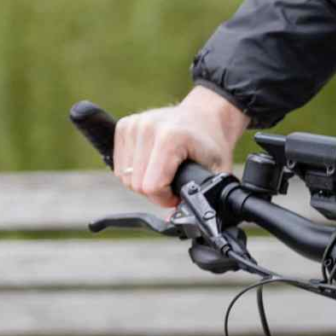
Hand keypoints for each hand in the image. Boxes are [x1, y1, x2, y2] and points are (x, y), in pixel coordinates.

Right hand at [109, 86, 249, 208]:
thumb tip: (173, 220)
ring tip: (163, 172)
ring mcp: (134, 124)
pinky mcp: (125, 125)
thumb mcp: (216, 173)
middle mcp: (148, 127)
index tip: (178, 193)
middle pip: (136, 184)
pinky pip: (119, 164)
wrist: (206, 114)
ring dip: (143, 182)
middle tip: (173, 182)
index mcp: (171, 137)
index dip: (165, 198)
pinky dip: (133, 171)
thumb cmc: (211, 143)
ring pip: (125, 177)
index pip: (151, 186)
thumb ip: (200, 199)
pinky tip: (150, 163)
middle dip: (155, 192)